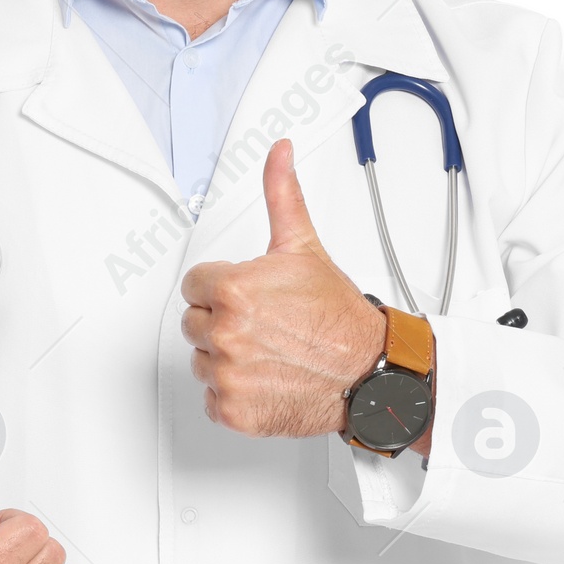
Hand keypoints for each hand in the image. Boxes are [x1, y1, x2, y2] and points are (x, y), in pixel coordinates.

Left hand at [180, 138, 386, 437]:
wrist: (369, 371)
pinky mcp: (233, 410)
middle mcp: (225, 333)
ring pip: (201, 360)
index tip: (250, 297)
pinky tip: (264, 378)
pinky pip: (211, 398)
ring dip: (227, 358)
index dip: (222, 288)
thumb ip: (281, 195)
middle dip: (223, 322)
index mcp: (232, 291)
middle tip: (264, 324)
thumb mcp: (304, 247)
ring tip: (267, 351)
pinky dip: (234, 394)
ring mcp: (228, 375)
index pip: (194, 286)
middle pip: (194, 323)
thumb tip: (279, 153)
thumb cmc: (338, 315)